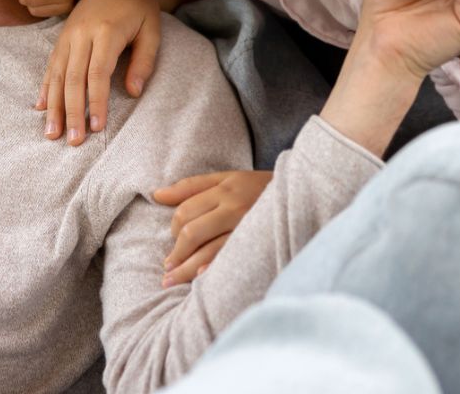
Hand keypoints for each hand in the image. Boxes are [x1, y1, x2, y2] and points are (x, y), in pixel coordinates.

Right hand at [36, 0, 162, 145]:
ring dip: (53, 106)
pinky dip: (45, 87)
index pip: (98, 73)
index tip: (97, 127)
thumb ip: (144, 62)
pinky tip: (40, 107)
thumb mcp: (152, 31)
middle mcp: (81, 33)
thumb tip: (132, 93)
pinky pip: (51, 65)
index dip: (96, 102)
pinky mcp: (62, 36)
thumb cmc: (141, 8)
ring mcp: (68, 34)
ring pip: (57, 74)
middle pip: (73, 78)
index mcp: (106, 31)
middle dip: (71, 112)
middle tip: (73, 141)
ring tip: (51, 133)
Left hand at [155, 170, 272, 286]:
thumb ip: (192, 187)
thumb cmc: (259, 188)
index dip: (173, 228)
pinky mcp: (258, 243)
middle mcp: (234, 207)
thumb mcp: (227, 179)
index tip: (172, 241)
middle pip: (192, 231)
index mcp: (225, 188)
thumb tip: (157, 195)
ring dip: (186, 268)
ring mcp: (247, 227)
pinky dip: (212, 268)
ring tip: (171, 280)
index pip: (186, 210)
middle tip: (168, 267)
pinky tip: (200, 279)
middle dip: (177, 252)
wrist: (302, 194)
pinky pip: (230, 258)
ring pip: (208, 249)